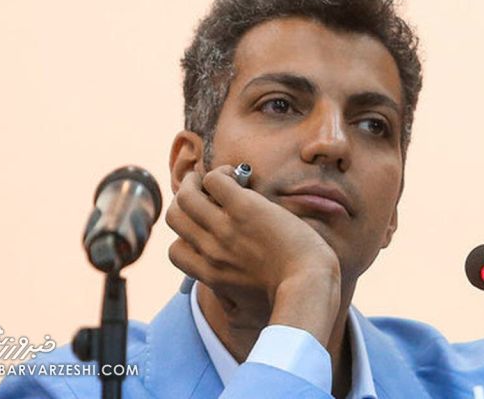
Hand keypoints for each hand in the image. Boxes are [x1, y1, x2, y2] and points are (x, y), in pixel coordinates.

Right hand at [166, 165, 340, 341]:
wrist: (309, 283)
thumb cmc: (287, 294)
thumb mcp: (248, 305)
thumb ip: (231, 302)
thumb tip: (227, 310)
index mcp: (210, 274)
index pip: (175, 251)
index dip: (186, 235)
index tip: (205, 226)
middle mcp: (210, 250)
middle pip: (174, 217)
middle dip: (185, 200)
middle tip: (204, 192)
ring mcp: (224, 228)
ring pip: (187, 194)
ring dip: (198, 180)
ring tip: (219, 178)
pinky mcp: (244, 208)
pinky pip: (215, 180)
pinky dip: (222, 173)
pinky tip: (240, 177)